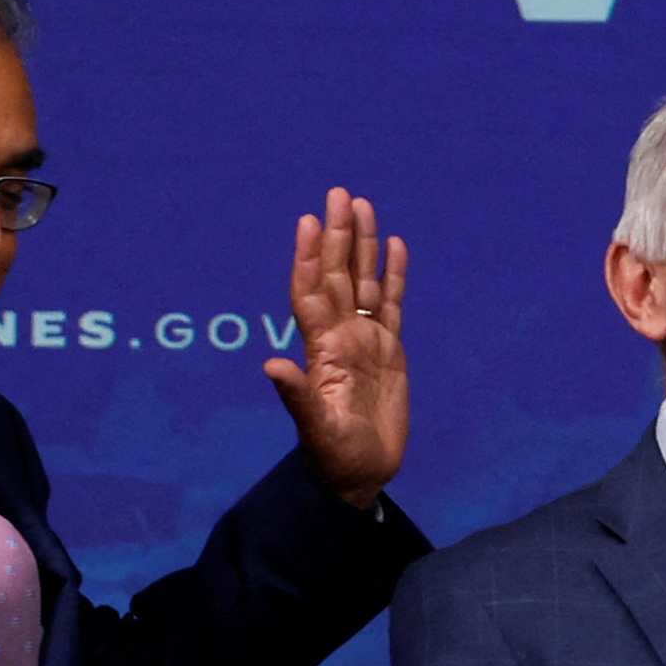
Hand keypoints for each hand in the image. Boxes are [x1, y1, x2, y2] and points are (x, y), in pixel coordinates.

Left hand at [262, 188, 408, 511]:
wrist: (361, 472)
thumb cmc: (334, 455)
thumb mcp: (314, 429)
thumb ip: (296, 395)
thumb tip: (271, 365)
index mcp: (322, 348)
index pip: (311, 291)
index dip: (307, 257)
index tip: (308, 221)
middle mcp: (341, 335)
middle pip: (338, 274)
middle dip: (338, 235)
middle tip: (340, 193)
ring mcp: (366, 340)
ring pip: (365, 281)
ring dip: (363, 245)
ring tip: (363, 205)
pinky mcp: (391, 350)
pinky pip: (394, 304)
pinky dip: (394, 274)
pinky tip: (395, 245)